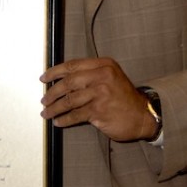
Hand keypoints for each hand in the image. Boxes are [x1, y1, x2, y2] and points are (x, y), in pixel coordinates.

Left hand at [41, 57, 155, 141]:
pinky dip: (64, 119)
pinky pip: (75, 115)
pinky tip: (58, 121)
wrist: (143, 115)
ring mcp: (100, 94)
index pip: (72, 66)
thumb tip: (60, 80)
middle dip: (52, 93)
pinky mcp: (99, 111)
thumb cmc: (123, 97)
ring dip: (54, 108)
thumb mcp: (110, 77)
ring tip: (46, 112)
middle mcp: (102, 76)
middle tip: (44, 100)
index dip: (54, 72)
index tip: (43, 78)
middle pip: (68, 83)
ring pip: (69, 100)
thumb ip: (89, 75)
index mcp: (103, 65)